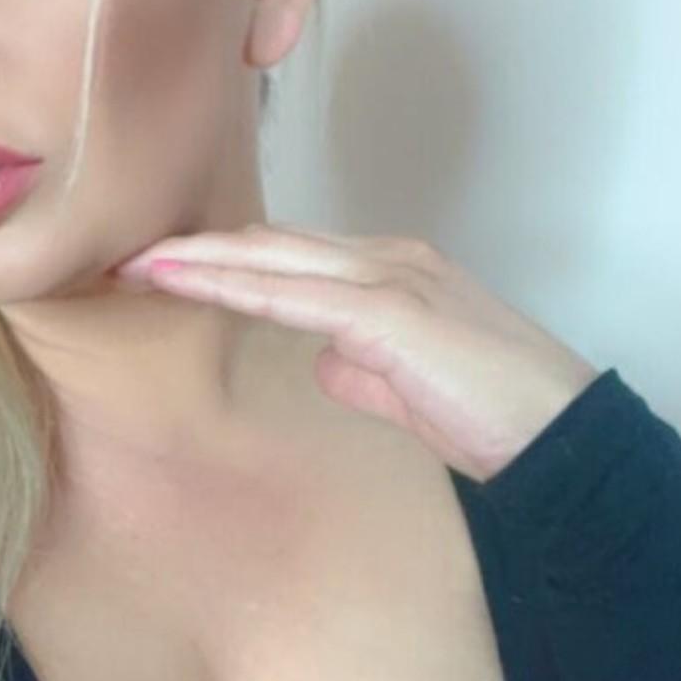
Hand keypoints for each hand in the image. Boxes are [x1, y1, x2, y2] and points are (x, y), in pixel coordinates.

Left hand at [112, 224, 601, 482]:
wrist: (556, 435)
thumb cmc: (490, 415)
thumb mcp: (407, 387)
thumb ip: (361, 367)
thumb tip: (323, 364)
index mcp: (391, 273)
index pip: (290, 257)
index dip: (226, 260)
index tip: (164, 270)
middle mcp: (388, 260)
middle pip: (272, 245)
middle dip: (197, 248)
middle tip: (125, 255)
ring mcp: (391, 279)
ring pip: (275, 259)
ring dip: (201, 260)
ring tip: (135, 264)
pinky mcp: (392, 314)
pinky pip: (298, 296)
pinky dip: (237, 287)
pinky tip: (187, 284)